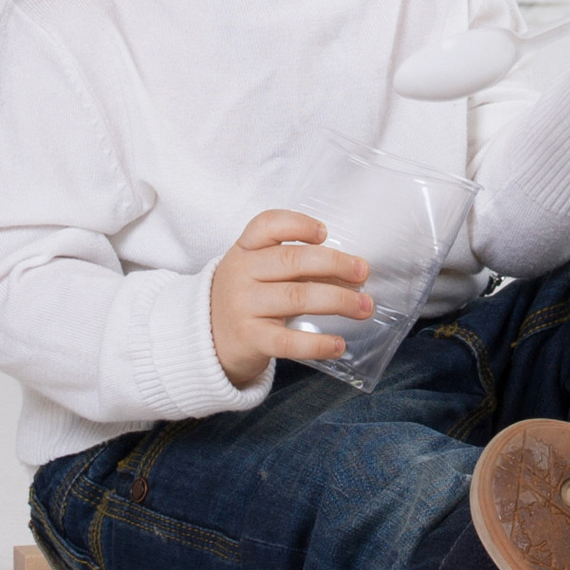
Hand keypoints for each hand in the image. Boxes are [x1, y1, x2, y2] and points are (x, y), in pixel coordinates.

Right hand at [209, 210, 372, 385]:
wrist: (205, 340)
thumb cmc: (245, 299)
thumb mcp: (258, 273)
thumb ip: (296, 266)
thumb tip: (351, 271)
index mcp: (244, 250)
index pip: (267, 225)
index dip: (298, 224)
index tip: (325, 233)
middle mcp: (241, 274)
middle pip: (293, 260)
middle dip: (335, 264)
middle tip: (363, 272)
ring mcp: (244, 307)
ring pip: (297, 297)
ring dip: (338, 301)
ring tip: (364, 307)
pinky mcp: (250, 339)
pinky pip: (288, 341)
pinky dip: (317, 343)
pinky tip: (338, 345)